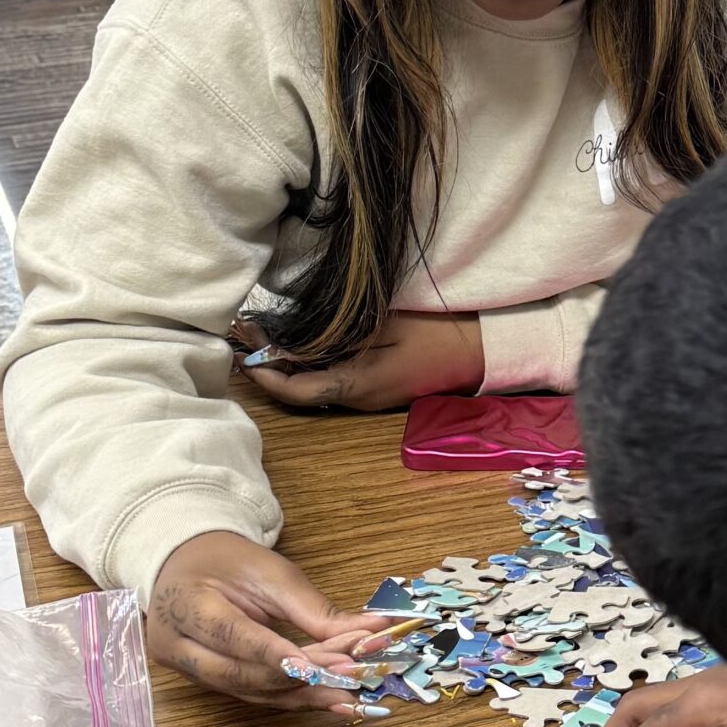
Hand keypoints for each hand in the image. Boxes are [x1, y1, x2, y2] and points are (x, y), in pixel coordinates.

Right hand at [148, 530, 390, 716]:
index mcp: (187, 605)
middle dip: (299, 677)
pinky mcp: (208, 684)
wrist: (189, 566)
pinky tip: (330, 702)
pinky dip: (293, 699)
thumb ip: (312, 608)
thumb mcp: (270, 572)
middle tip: (349, 673)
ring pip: (250, 692)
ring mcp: (189, 670)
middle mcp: (179, 645)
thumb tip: (369, 630)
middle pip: (241, 673)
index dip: (274, 654)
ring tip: (348, 694)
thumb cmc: (228, 563)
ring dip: (303, 695)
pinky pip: (253, 696)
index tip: (315, 665)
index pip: (232, 635)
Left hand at [237, 309, 483, 413]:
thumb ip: (336, 335)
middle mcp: (358, 400)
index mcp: (357, 387)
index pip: (295, 392)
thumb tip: (289, 340)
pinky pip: (333, 380)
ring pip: (315, 387)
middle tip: (244, 333)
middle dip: (269, 366)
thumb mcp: (384, 325)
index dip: (264, 375)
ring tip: (265, 331)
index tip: (243, 350)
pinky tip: (301, 339)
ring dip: (288, 364)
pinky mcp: (377, 387)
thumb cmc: (438, 332)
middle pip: (300, 392)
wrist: (483, 349)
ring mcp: (369, 397)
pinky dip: (309, 363)